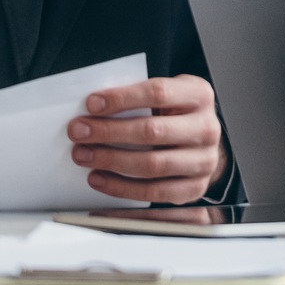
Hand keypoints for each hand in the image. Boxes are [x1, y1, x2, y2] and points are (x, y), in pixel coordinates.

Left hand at [69, 76, 226, 204]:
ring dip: (110, 160)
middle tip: (78, 131)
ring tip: (83, 155)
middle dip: (108, 132)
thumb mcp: (168, 95)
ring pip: (151, 164)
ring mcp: (204, 160)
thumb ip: (138, 97)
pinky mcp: (194, 187)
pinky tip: (98, 178)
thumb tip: (94, 107)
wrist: (202, 143)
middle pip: (152, 131)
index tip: (92, 104)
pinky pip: (153, 192)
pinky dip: (120, 187)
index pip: (158, 93)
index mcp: (199, 95)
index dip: (122, 99)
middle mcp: (206, 127)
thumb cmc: (176, 115)